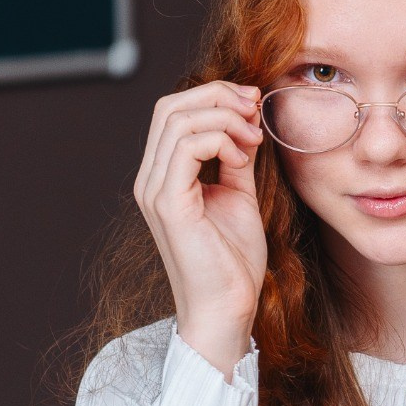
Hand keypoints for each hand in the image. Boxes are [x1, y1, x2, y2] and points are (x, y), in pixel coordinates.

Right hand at [134, 81, 267, 375]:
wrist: (228, 309)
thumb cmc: (233, 262)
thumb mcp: (238, 195)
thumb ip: (236, 157)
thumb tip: (246, 121)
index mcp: (163, 176)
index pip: (174, 112)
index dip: (214, 96)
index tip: (253, 105)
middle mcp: (150, 179)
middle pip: (170, 106)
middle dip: (218, 96)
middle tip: (255, 110)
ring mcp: (155, 191)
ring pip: (178, 120)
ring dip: (225, 117)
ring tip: (254, 136)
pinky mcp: (169, 204)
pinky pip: (188, 147)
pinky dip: (221, 139)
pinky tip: (243, 156)